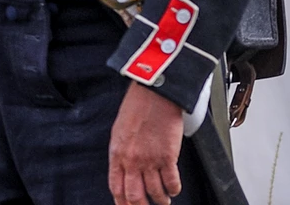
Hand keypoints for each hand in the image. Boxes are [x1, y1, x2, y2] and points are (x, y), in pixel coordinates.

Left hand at [108, 82, 184, 204]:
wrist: (154, 94)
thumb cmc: (137, 108)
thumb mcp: (120, 132)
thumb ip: (122, 153)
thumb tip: (125, 170)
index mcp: (117, 154)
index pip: (116, 187)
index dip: (121, 202)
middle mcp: (131, 160)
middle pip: (134, 196)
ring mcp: (149, 160)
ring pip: (155, 193)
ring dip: (161, 200)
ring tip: (164, 200)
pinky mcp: (167, 157)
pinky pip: (172, 183)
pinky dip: (174, 189)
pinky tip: (174, 189)